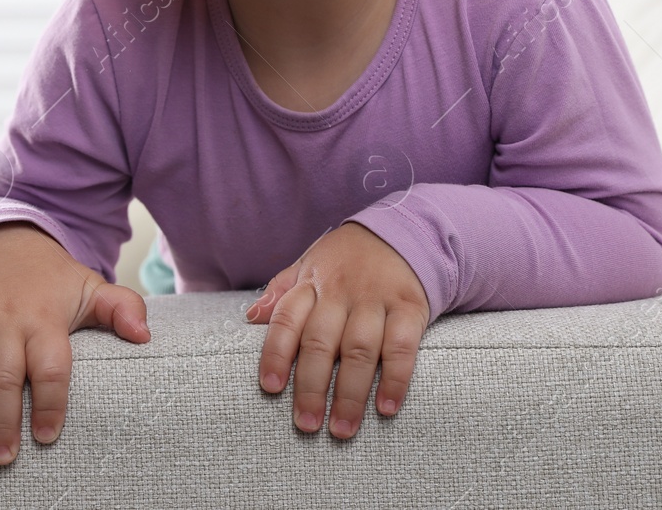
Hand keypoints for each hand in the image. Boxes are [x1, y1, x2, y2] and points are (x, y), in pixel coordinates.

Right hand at [0, 221, 150, 465]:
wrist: (5, 235)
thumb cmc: (50, 277)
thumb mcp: (90, 286)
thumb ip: (121, 308)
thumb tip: (145, 336)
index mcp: (45, 316)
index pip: (50, 366)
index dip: (50, 403)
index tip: (47, 436)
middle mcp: (7, 315)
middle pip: (4, 373)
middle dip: (2, 419)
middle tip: (4, 456)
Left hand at [245, 221, 428, 438]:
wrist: (401, 233)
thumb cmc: (345, 260)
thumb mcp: (308, 265)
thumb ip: (281, 291)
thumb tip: (251, 317)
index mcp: (311, 283)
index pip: (286, 320)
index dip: (275, 354)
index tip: (270, 388)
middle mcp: (341, 292)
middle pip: (321, 342)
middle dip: (311, 386)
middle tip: (306, 424)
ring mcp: (376, 299)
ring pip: (360, 350)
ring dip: (351, 393)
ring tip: (342, 429)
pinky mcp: (410, 307)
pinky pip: (403, 346)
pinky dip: (396, 379)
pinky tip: (386, 408)